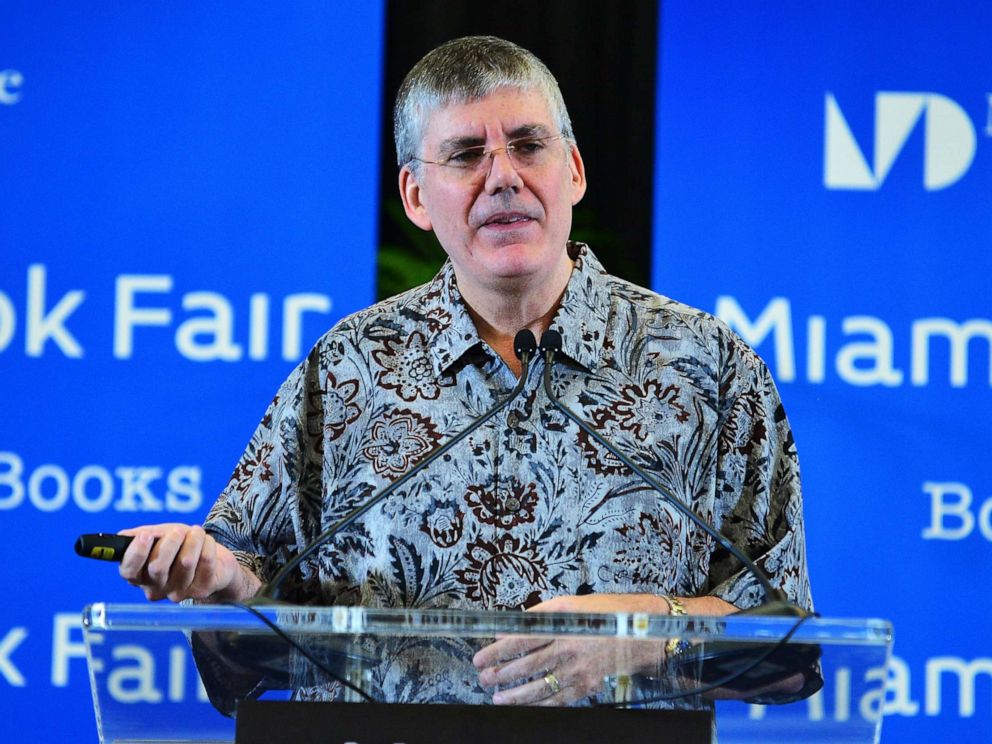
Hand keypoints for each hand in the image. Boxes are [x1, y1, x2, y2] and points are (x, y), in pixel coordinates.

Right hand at [117, 523, 258, 602]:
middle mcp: (156, 588)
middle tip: (178, 531)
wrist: (213, 557)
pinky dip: (207, 545)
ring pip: (185, 563)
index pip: (129, 571)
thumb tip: (123, 536)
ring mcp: (178, 593)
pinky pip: (206, 563)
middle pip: (157, 568)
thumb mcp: (159, 536)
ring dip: (193, 540)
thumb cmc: (181, 545)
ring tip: (196, 531)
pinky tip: (206, 541)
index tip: (146, 535)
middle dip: (169, 543)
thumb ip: (142, 536)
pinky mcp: (201, 590)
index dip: (136, 553)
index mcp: (139, 575)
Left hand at [473, 594, 669, 705]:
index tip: (480, 657)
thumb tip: (512, 625)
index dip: (497, 651)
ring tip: (497, 697)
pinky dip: (540, 705)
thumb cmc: (604, 613)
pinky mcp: (588, 685)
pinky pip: (559, 699)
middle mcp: (568, 648)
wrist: (641, 632)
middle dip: (500, 674)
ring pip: (540, 686)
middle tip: (483, 678)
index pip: (520, 640)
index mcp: (562, 625)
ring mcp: (578, 670)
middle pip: (526, 665)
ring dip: (515, 694)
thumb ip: (540, 614)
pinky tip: (525, 706)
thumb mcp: (570, 603)